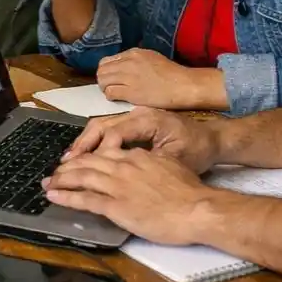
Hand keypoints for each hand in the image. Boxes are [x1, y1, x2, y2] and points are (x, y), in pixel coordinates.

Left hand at [42, 149, 212, 243]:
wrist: (198, 209)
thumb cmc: (190, 192)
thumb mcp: (170, 166)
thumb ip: (152, 164)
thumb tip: (146, 166)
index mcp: (137, 157)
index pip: (105, 152)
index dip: (87, 156)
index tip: (77, 161)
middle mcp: (123, 167)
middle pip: (88, 162)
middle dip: (68, 167)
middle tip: (55, 172)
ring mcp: (119, 186)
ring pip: (82, 177)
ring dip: (62, 179)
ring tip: (48, 183)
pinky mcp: (117, 206)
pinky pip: (86, 199)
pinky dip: (67, 197)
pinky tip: (55, 196)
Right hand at [64, 107, 219, 173]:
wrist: (215, 140)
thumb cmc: (198, 151)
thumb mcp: (175, 160)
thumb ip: (146, 161)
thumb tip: (118, 167)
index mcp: (147, 119)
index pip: (113, 133)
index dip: (96, 151)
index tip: (81, 168)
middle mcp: (138, 113)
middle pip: (102, 125)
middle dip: (83, 144)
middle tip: (66, 163)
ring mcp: (137, 116)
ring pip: (103, 126)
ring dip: (87, 143)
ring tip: (71, 160)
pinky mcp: (137, 123)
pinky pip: (111, 129)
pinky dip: (97, 142)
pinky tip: (88, 155)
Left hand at [96, 48, 204, 108]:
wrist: (183, 85)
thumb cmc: (172, 74)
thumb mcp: (151, 58)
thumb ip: (136, 60)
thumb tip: (123, 67)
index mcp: (133, 53)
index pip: (107, 60)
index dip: (107, 71)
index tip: (111, 78)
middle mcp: (128, 62)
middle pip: (102, 70)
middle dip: (103, 80)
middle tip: (109, 87)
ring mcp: (129, 76)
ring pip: (103, 80)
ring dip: (105, 88)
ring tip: (113, 93)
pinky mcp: (131, 91)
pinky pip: (110, 92)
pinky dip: (111, 96)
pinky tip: (118, 99)